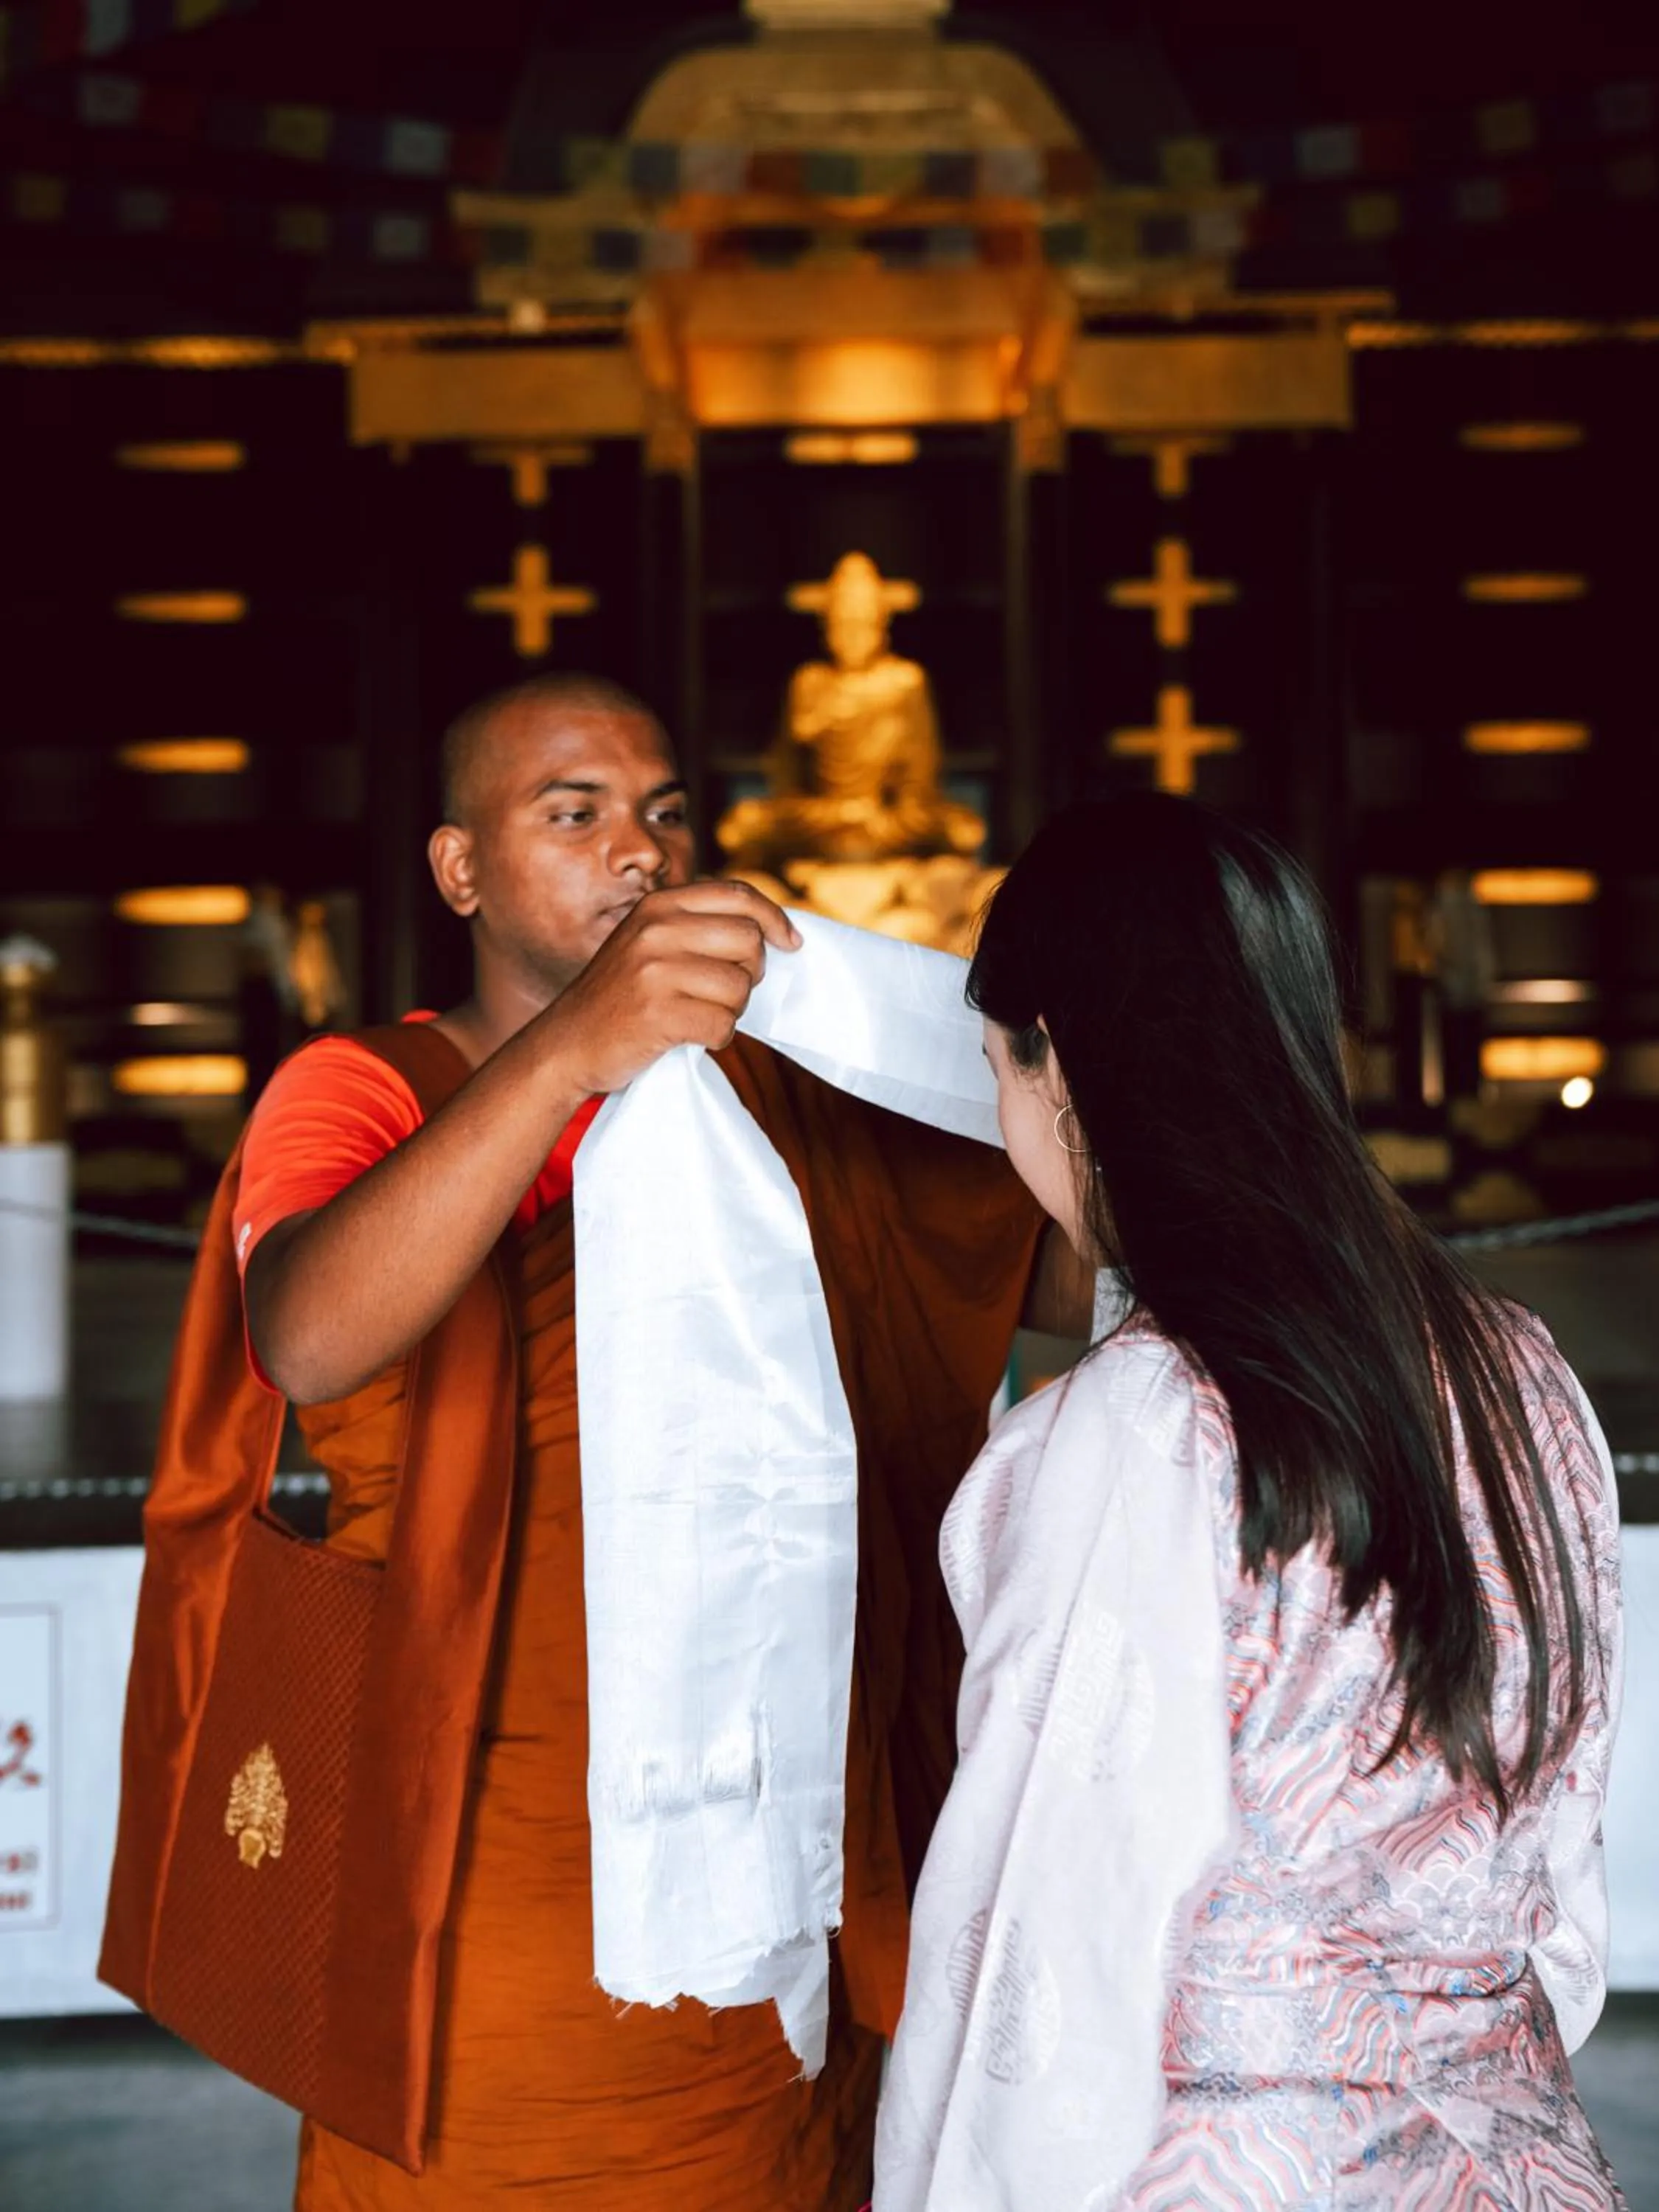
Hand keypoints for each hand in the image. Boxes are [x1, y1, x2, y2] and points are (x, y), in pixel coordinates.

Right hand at [542, 881, 800, 1094]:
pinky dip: (715, 1039)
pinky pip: (723, 1026)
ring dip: (730, 1011)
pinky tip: (688, 1037)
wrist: (565, 1044)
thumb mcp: (647, 942)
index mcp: (658, 905)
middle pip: (750, 942)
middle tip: (723, 993)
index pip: (738, 895)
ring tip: (697, 1015)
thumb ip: (695, 926)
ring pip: (740, 988)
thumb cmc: (619, 997)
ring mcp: (655, 971)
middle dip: (749, 974)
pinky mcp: (657, 1014)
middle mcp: (656, 929)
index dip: (775, 919)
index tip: (790, 943)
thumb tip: (770, 929)